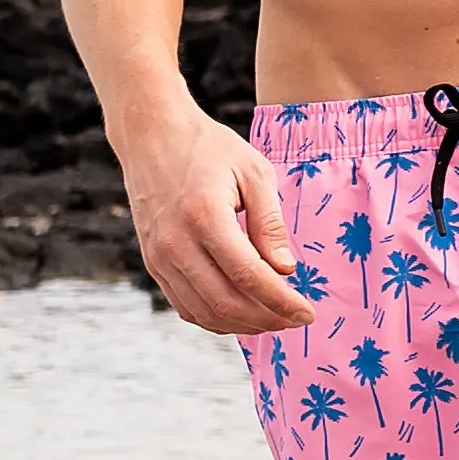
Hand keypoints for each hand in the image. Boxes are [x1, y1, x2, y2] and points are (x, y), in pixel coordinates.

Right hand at [112, 109, 311, 336]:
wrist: (151, 134)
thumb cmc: (208, 147)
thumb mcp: (253, 172)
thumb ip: (270, 223)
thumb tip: (286, 270)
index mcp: (205, 216)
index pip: (248, 275)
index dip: (281, 301)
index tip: (308, 313)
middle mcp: (175, 242)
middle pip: (225, 302)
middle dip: (267, 319)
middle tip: (295, 319)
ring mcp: (159, 256)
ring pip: (203, 312)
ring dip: (242, 325)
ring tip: (273, 318)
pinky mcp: (152, 262)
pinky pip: (184, 305)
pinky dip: (215, 318)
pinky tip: (242, 313)